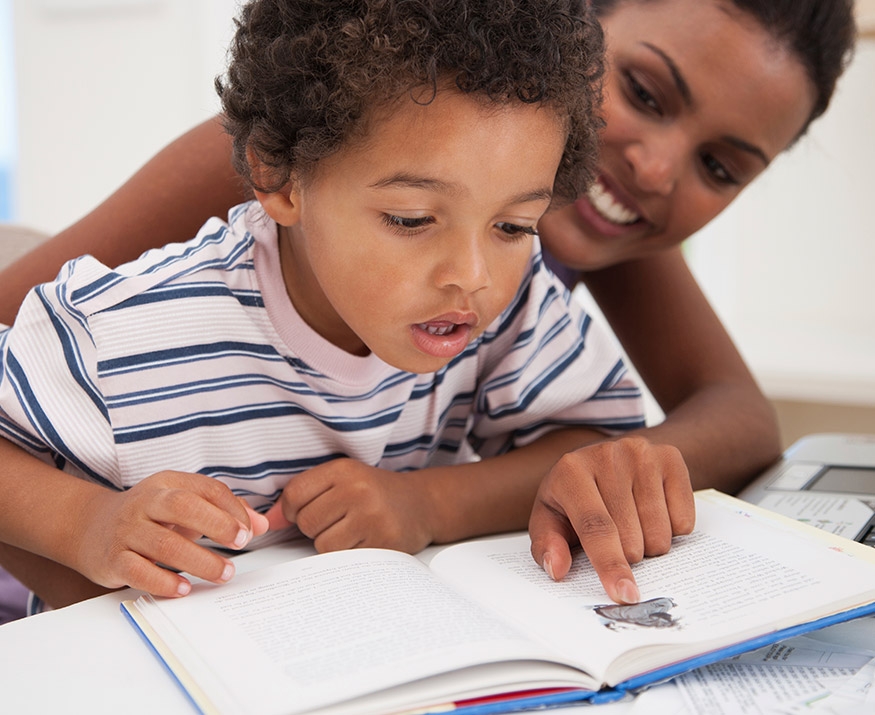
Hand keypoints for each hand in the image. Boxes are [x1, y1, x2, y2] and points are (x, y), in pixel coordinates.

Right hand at [74, 471, 268, 597]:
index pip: (206, 489)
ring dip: (199, 561)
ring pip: (164, 544)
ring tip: (224, 573)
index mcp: (167, 483)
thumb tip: (262, 525)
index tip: (249, 530)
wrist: (90, 527)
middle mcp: (145, 503)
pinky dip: (163, 582)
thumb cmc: (150, 515)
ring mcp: (127, 530)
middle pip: (183, 507)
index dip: (232, 509)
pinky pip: (138, 571)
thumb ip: (224, 511)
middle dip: (216, 525)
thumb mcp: (184, 503)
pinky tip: (184, 589)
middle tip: (241, 543)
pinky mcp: (113, 559)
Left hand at [264, 459, 433, 553]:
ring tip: (352, 531)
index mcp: (344, 470)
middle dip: (316, 528)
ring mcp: (372, 516)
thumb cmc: (374, 493)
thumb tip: (267, 521)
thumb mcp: (341, 482)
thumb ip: (303, 496)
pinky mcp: (383, 541)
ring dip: (332, 544)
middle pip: (307, 522)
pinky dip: (349, 556)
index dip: (293, 511)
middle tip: (338, 521)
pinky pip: (345, 559)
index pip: (295, 494)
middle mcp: (358, 489)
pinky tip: (364, 541)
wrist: (421, 504)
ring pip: (324, 545)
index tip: (306, 512)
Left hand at [528, 436, 694, 603]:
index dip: (610, 564)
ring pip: (660, 531)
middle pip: (631, 535)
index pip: (595, 527)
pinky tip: (653, 514)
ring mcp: (641, 453)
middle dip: (628, 556)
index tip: (624, 595)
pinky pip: (683, 519)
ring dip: (650, 545)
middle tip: (617, 541)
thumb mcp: (549, 518)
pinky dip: (672, 530)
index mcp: (570, 471)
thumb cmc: (573, 498)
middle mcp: (607, 455)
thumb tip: (557, 569)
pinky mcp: (670, 457)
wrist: (600, 459)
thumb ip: (547, 546)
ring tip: (633, 526)